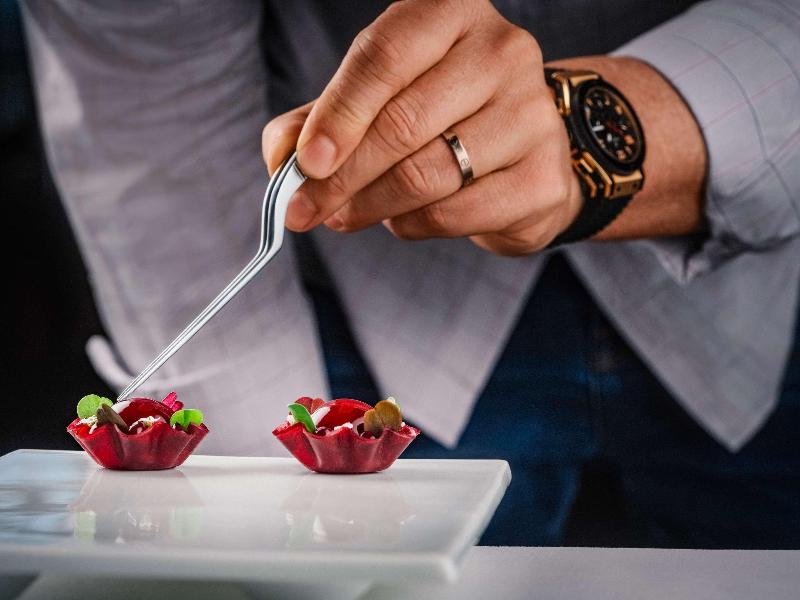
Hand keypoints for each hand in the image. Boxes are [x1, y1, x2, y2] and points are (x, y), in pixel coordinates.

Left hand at [262, 0, 581, 254]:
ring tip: (345, 214)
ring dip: (370, 206)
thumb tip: (283, 159)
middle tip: (305, 209)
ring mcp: (532, 114)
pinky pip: (454, 213)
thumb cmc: (439, 114)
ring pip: (427, 175)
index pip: (384, 58)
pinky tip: (400, 218)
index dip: (337, 115)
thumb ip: (322, 119)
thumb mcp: (377, 97)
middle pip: (402, 124)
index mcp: (453, 12)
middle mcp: (502, 51)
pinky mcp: (544, 177)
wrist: (520, 149)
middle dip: (340, 177)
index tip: (303, 164)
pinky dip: (411, 225)